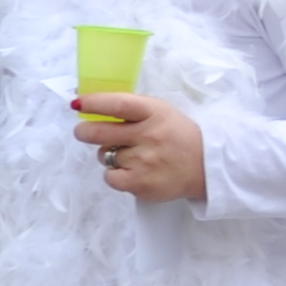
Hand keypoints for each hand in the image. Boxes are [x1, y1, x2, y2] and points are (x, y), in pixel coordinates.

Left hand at [73, 91, 207, 203]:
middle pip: (100, 132)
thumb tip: (91, 104)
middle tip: (83, 132)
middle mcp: (148, 135)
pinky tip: (131, 171)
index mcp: (154, 112)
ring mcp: (144, 160)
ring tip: (131, 156)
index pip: (118, 104)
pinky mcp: (140, 182)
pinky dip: (115, 175)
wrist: (207, 166)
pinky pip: (110, 177)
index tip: (78, 102)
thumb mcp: (161, 113)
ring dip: (109, 155)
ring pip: (104, 155)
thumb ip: (131, 110)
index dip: (94, 102)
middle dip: (84, 131)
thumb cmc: (177, 136)